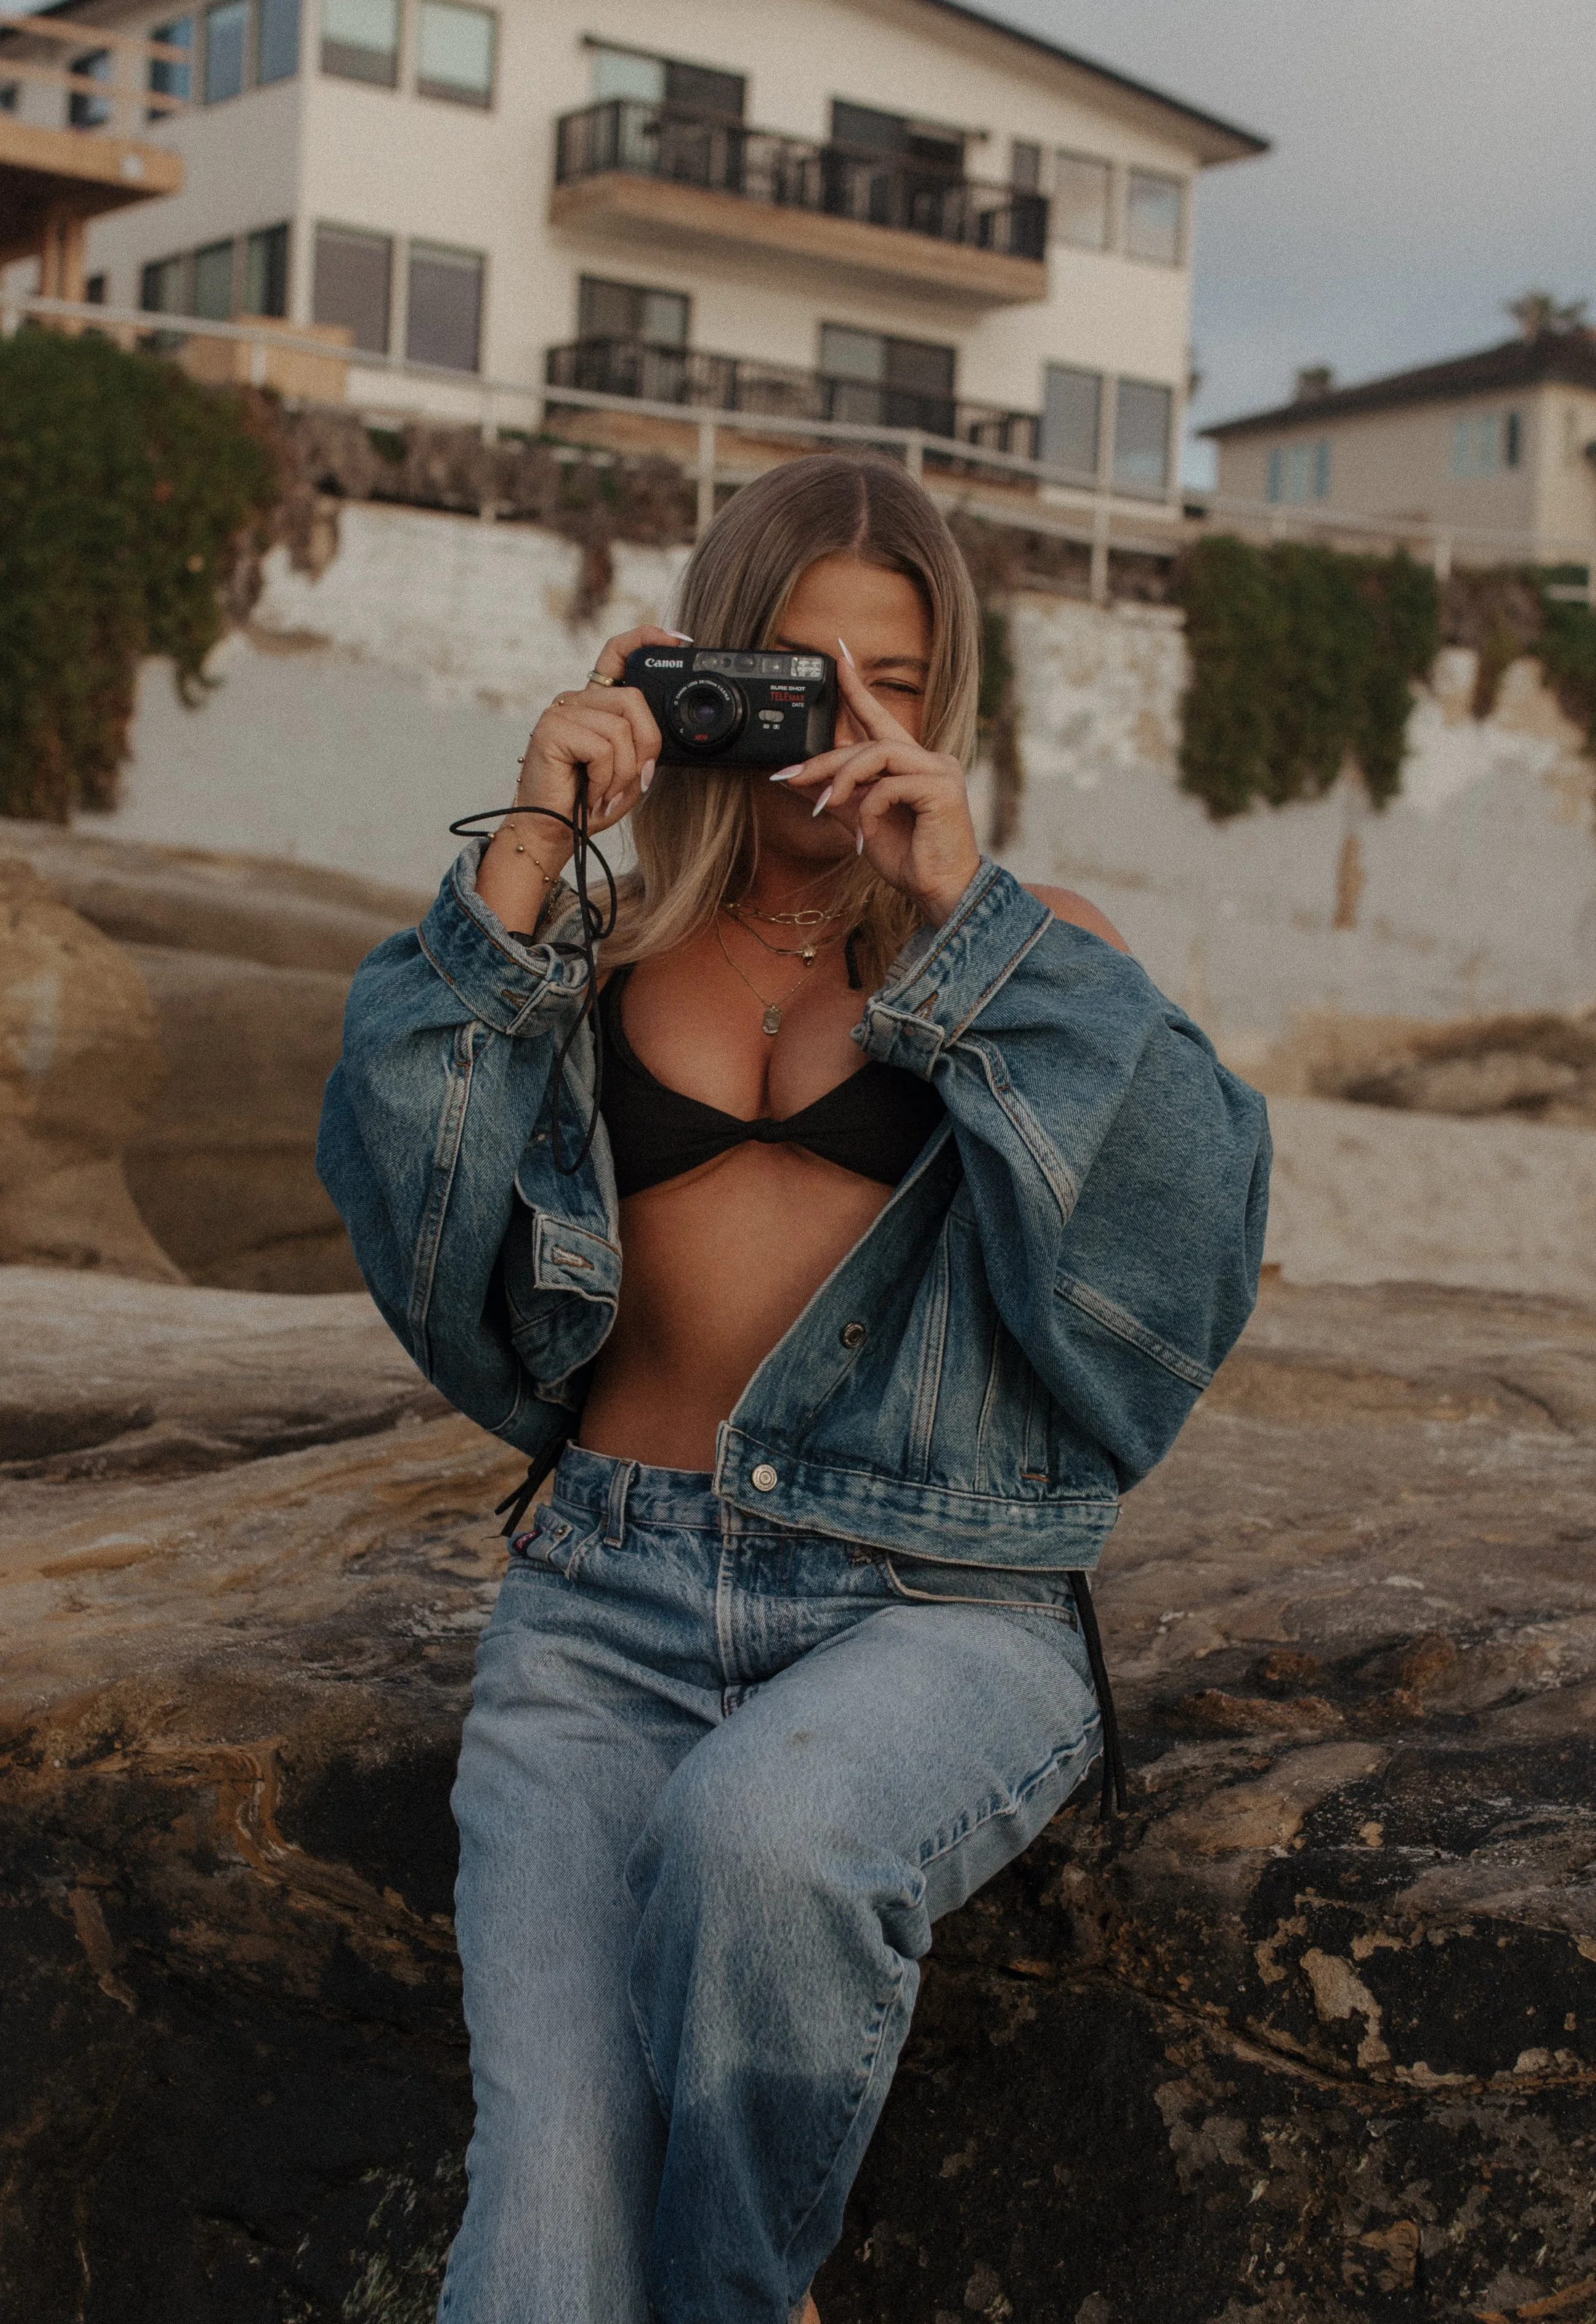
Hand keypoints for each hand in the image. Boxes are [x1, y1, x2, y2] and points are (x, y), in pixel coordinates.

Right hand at [516, 624, 678, 832]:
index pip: (617, 655)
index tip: (677, 640)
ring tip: (605, 792)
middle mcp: (577, 701)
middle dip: (646, 745)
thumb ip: (644, 748)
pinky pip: (602, 747)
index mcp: (595, 705)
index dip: (646, 639)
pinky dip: (605, 778)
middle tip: (633, 780)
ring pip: (621, 727)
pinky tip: (590, 793)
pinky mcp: (551, 729)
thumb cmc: (587, 805)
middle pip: (634, 700)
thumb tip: (657, 743)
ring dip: (623, 771)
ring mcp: (561, 712)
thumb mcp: (627, 773)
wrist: (551, 833)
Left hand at [774, 645, 980, 923]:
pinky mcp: (942, 788)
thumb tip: (797, 780)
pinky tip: (866, 835)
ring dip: (844, 778)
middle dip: (826, 759)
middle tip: (793, 777)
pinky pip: (889, 785)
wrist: (941, 892)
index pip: (880, 718)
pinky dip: (868, 808)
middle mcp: (930, 759)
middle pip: (868, 740)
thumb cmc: (910, 860)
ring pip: (878, 753)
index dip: (858, 689)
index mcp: (912, 764)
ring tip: (829, 804)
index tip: (837, 659)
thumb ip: (837, 797)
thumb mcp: (861, 823)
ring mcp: (940, 770)